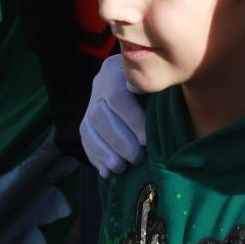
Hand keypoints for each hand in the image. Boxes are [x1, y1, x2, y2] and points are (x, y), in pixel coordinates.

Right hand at [80, 53, 147, 176]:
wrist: (136, 74)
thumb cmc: (155, 80)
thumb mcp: (156, 78)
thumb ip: (155, 91)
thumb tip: (158, 110)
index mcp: (116, 71)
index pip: (118, 97)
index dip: (131, 120)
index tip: (146, 141)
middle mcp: (99, 86)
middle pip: (101, 116)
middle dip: (119, 141)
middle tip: (137, 158)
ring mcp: (90, 104)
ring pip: (89, 129)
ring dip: (105, 152)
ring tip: (121, 168)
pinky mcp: (86, 121)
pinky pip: (86, 140)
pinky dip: (96, 158)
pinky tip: (106, 173)